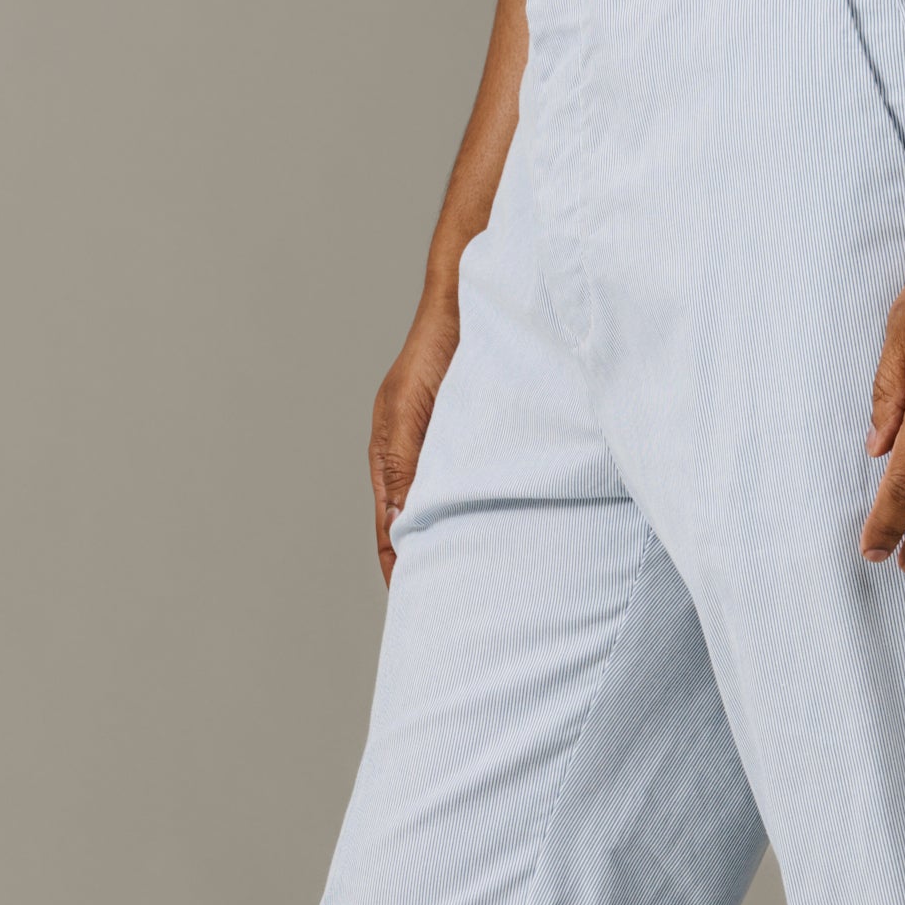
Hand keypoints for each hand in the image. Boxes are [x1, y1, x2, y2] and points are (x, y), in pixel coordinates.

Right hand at [369, 288, 462, 584]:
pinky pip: (485, 486)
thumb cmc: (438, 348)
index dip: (402, 567)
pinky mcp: (485, 439)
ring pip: (456, 510)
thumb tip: (402, 527)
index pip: (393, 529)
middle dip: (435, 563)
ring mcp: (453, 451)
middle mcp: (421, 460)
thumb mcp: (411, 411)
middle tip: (455, 606)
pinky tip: (512, 531)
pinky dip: (490, 511)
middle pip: (424, 527)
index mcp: (392, 458)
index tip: (416, 605)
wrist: (478, 298)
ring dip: (466, 539)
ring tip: (485, 579)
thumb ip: (405, 466)